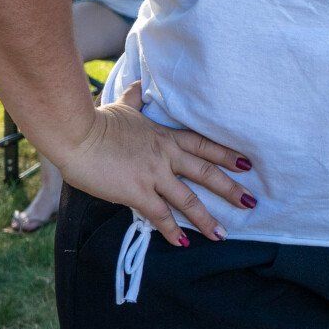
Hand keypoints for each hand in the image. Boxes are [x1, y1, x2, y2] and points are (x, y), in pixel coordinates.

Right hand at [58, 81, 253, 246]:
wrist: (77, 134)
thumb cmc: (97, 120)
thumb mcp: (123, 107)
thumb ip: (135, 99)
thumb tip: (138, 85)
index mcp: (165, 136)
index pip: (203, 145)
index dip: (226, 154)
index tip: (246, 164)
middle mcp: (166, 156)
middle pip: (206, 173)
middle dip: (230, 188)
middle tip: (251, 202)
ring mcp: (153, 175)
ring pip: (188, 200)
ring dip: (207, 219)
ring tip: (222, 235)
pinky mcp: (137, 192)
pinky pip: (160, 216)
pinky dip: (172, 231)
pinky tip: (183, 243)